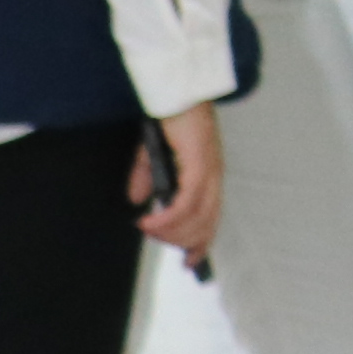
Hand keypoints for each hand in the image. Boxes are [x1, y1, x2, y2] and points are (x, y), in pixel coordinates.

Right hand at [137, 103, 223, 264]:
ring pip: (197, 216)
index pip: (211, 218)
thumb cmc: (171, 118)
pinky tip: (151, 221)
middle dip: (181, 240)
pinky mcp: (201, 164)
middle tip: (156, 241)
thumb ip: (147, 178)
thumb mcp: (152, 153)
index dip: (202, 242)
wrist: (176, 91)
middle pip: (206, 223)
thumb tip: (138, 200)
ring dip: (171, 231)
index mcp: (208, 176)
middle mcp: (214, 177)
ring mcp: (210, 171)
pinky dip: (169, 217)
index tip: (190, 262)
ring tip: (149, 231)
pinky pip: (188, 201)